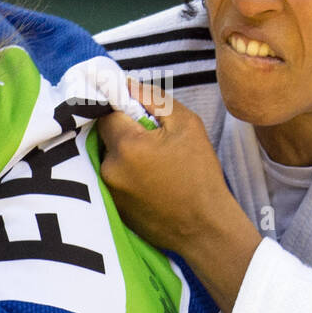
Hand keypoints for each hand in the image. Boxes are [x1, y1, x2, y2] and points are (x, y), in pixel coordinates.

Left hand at [96, 80, 262, 312]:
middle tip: (153, 140)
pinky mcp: (112, 208)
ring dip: (125, 154)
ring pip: (109, 158)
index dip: (121, 107)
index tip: (138, 111)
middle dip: (124, 132)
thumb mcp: (187, 126)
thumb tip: (127, 84)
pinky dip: (126, 175)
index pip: (107, 111)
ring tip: (155, 164)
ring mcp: (108, 191)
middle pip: (105, 135)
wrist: (205, 228)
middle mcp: (109, 168)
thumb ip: (154, 99)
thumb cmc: (201, 174)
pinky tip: (151, 183)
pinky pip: (113, 179)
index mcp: (126, 145)